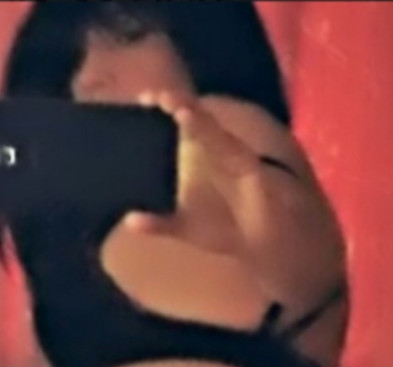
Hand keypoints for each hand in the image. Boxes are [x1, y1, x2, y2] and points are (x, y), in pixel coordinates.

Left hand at [122, 90, 261, 254]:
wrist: (264, 245)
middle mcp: (215, 149)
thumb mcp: (186, 228)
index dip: (164, 108)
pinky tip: (199, 128)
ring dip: (193, 114)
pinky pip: (230, 147)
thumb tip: (128, 221)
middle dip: (175, 102)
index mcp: (199, 156)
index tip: (143, 99)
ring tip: (172, 105)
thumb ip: (159, 224)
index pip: (180, 125)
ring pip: (211, 127)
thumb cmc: (228, 228)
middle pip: (194, 117)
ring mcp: (233, 154)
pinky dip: (214, 137)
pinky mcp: (250, 166)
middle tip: (151, 95)